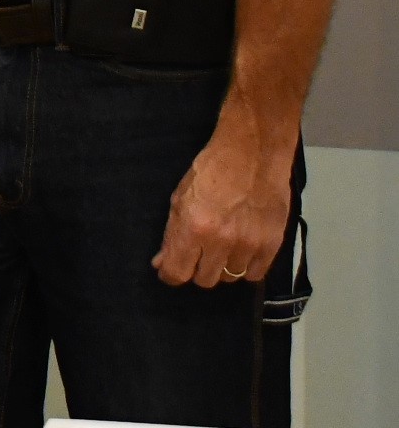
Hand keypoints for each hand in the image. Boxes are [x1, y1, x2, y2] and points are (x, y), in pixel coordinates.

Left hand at [154, 119, 292, 288]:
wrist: (252, 154)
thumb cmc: (210, 170)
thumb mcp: (179, 198)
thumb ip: (171, 234)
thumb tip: (162, 263)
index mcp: (193, 228)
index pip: (177, 272)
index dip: (170, 274)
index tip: (169, 270)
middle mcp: (221, 242)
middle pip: (204, 280)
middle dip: (196, 269)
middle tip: (198, 253)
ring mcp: (249, 245)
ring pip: (230, 278)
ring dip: (222, 267)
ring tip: (222, 247)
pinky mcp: (272, 245)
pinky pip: (255, 274)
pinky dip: (246, 267)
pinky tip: (242, 250)